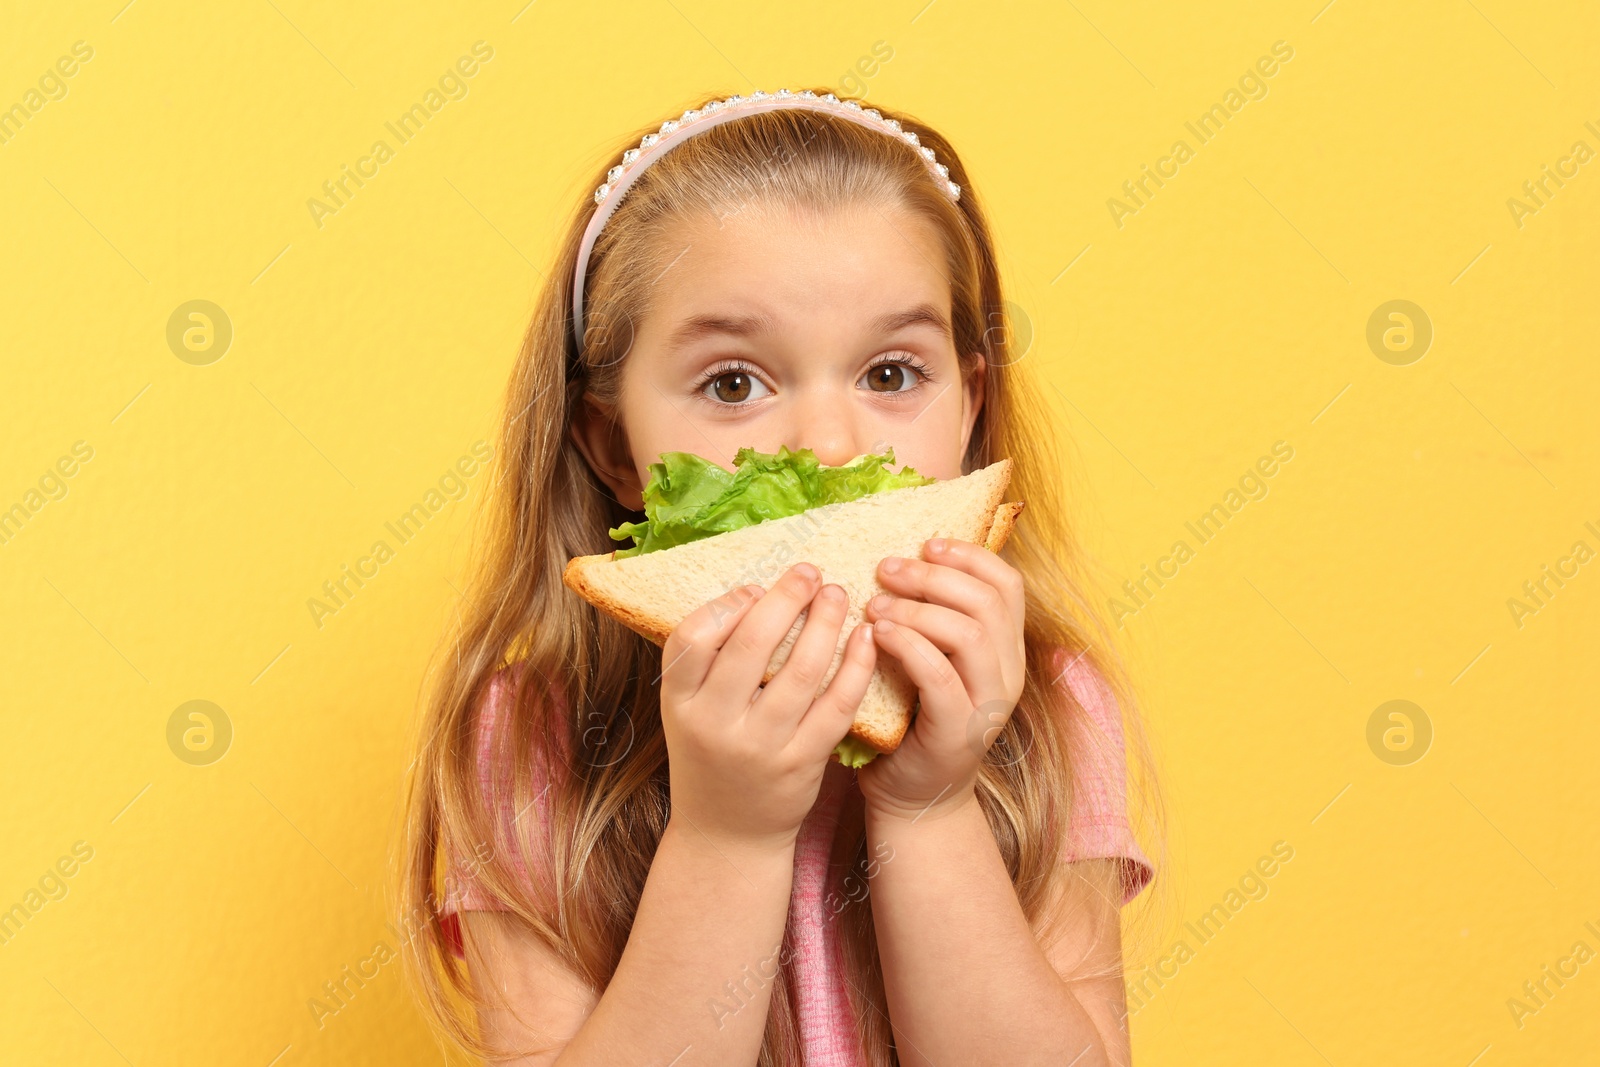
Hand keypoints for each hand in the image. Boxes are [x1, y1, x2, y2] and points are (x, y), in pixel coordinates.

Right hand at [658, 562, 877, 853]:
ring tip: (837, 594)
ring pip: (802, 670)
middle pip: (751, 645)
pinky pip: (837, 705)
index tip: (756, 586)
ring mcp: (761, 747)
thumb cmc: (711, 756)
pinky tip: (865, 638)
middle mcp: (716, 725)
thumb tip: (756, 591)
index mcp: (681, 704)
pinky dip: (855, 666)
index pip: (693, 637)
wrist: (728, 835)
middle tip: (810, 572)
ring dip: (825, 623)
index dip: (727, 603)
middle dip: (786, 598)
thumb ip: (706, 661)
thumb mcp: (687, 711)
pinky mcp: (802, 764)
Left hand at [857, 537, 1026, 822]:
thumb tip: (902, 556)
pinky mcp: (959, 731)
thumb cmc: (911, 718)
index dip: (969, 556)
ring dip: (918, 609)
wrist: (912, 794)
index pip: (1008, 585)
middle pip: (988, 601)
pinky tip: (877, 634)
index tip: (926, 544)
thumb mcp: (931, 659)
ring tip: (875, 605)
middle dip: (934, 576)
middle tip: (887, 569)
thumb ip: (932, 618)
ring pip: (969, 633)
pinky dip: (908, 645)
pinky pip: (940, 674)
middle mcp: (1008, 673)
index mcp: (1006, 649)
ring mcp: (988, 705)